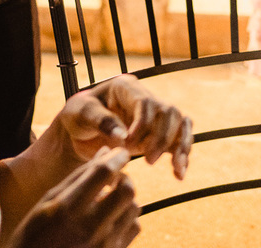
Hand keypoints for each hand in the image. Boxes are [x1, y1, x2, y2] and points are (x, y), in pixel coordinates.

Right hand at [7, 148, 140, 247]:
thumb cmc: (34, 234)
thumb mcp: (48, 201)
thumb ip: (78, 176)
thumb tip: (105, 152)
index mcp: (67, 209)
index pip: (104, 173)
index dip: (117, 157)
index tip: (120, 153)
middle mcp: (89, 228)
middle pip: (127, 191)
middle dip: (125, 177)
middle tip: (115, 177)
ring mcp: (104, 246)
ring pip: (134, 209)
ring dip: (125, 198)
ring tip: (109, 200)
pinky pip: (134, 228)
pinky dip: (127, 218)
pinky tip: (111, 218)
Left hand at [57, 74, 191, 179]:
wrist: (79, 131)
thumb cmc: (78, 117)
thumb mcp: (80, 114)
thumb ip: (100, 120)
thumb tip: (123, 134)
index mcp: (126, 87)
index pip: (146, 102)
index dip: (143, 124)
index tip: (128, 144)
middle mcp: (145, 97)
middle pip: (169, 112)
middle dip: (162, 138)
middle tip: (148, 161)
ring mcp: (154, 115)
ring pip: (181, 123)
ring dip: (181, 146)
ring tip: (176, 169)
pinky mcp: (158, 133)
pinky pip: (179, 139)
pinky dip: (182, 155)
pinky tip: (179, 174)